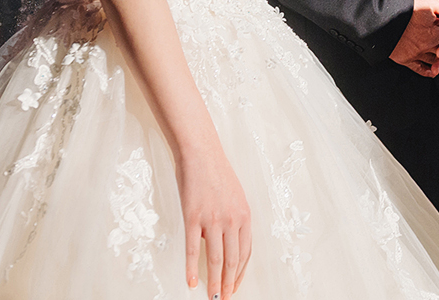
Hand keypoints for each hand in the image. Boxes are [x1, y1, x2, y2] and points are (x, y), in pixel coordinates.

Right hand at [177, 145, 251, 299]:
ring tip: (212, 297)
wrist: (201, 153)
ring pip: (215, 258)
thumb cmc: (217, 173)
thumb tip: (230, 241)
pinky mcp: (193, 217)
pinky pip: (192, 249)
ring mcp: (212, 219)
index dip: (240, 273)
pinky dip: (192, 268)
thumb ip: (235, 219)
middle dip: (229, 282)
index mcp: (245, 216)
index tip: (235, 286)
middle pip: (232, 259)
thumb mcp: (235, 197)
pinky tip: (192, 282)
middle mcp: (232, 219)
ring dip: (214, 281)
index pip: (246, 252)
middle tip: (224, 298)